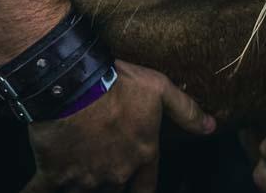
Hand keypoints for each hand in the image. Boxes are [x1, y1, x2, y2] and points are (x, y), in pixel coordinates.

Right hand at [22, 60, 214, 191]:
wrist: (73, 84)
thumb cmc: (118, 84)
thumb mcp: (159, 90)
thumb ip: (186, 110)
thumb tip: (211, 127)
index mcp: (142, 156)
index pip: (147, 187)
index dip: (141, 188)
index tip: (135, 187)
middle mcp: (115, 174)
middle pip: (114, 191)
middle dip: (108, 183)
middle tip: (99, 162)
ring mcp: (84, 178)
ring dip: (79, 185)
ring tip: (75, 169)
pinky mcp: (53, 174)